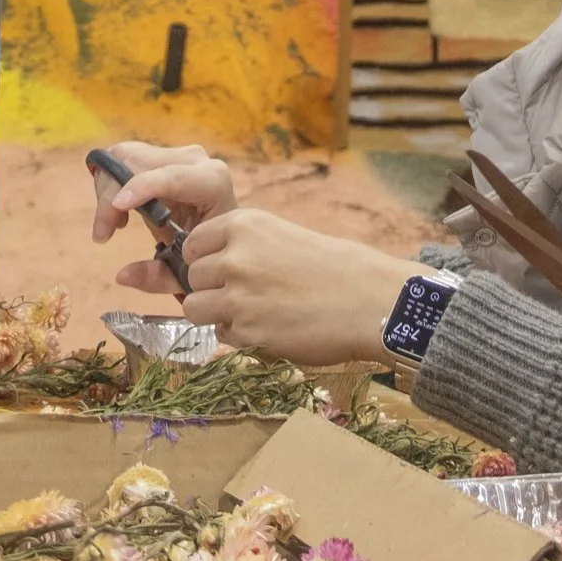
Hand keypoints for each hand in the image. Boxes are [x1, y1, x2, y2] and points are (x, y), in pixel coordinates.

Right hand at [89, 144, 236, 280]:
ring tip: (113, 224)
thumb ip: (156, 276)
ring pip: (125, 155)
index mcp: (212, 183)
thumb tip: (121, 276)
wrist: (225, 235)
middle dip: (112, 195)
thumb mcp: (185, 272)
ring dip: (108, 188)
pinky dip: (112, 182)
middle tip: (104, 234)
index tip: (117, 207)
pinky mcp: (161, 155)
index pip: (172, 176)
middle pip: (137, 160)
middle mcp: (196, 160)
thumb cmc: (210, 252)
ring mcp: (176, 154)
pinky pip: (124, 158)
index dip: (141, 187)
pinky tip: (122, 211)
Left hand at [174, 210, 410, 366]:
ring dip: (216, 314)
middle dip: (211, 288)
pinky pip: (221, 335)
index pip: (193, 244)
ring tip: (250, 314)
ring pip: (195, 309)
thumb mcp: (283, 236)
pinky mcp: (247, 331)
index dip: (205, 259)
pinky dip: (238, 335)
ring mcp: (238, 295)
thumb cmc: (335, 268)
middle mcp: (235, 256)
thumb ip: (245, 246)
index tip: (223, 268)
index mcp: (244, 224)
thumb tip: (213, 264)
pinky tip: (268, 328)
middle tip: (244, 295)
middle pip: (192, 277)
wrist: (369, 301)